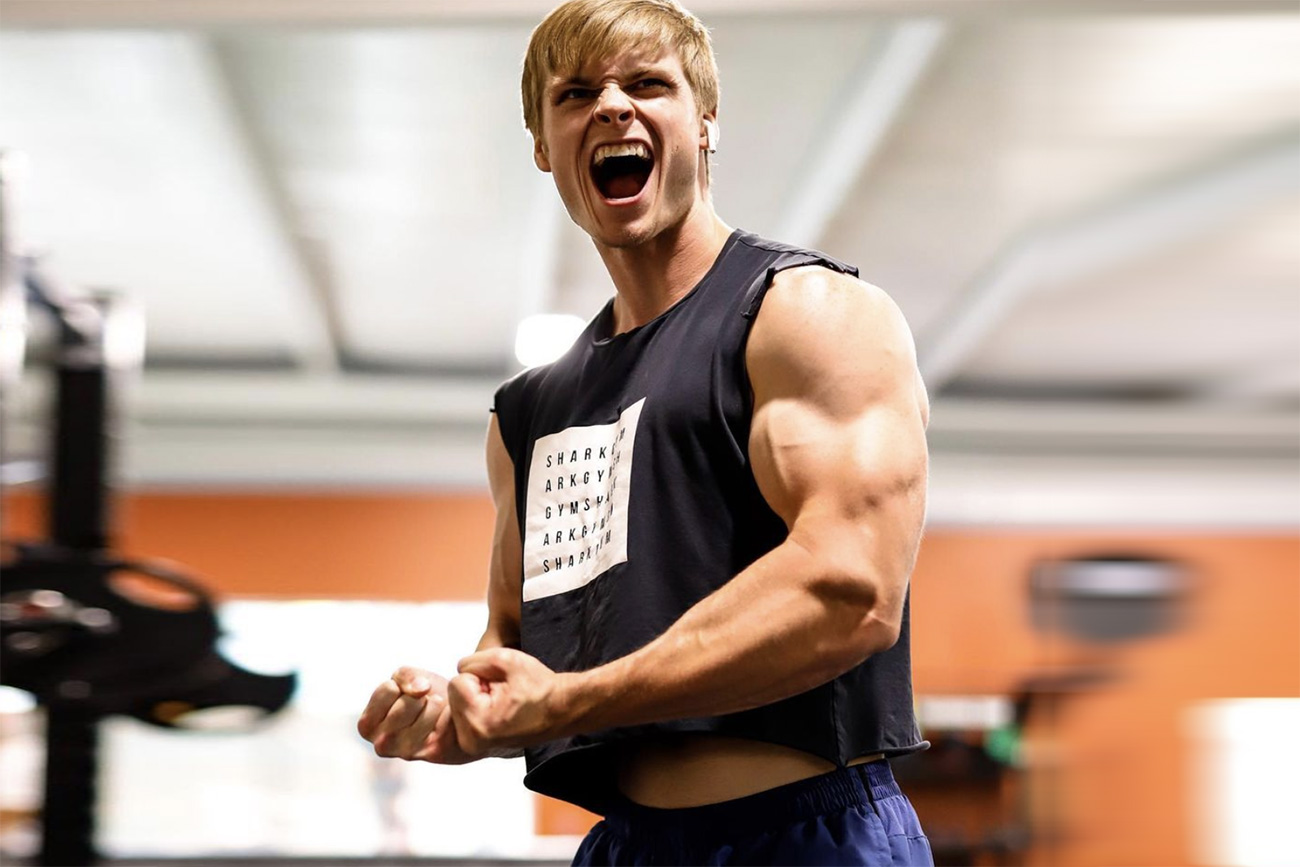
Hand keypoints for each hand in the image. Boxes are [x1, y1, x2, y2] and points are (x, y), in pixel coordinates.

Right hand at [356, 666, 477, 763]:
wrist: (451, 715)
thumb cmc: (422, 695)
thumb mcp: (406, 678)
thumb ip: (405, 676)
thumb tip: (421, 689)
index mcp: (366, 725)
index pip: (389, 689)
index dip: (403, 686)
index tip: (405, 695)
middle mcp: (381, 744)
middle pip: (407, 703)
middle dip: (419, 696)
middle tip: (422, 704)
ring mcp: (405, 752)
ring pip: (426, 712)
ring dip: (435, 704)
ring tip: (433, 710)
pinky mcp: (430, 753)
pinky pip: (443, 722)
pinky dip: (447, 713)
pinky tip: (444, 719)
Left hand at [448, 648, 569, 755]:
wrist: (560, 709)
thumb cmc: (539, 687)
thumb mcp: (506, 659)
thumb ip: (473, 661)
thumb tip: (459, 670)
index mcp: (479, 722)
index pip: (456, 683)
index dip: (479, 676)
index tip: (501, 685)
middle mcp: (471, 741)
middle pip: (454, 696)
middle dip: (475, 689)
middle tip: (502, 694)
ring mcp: (472, 747)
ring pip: (456, 705)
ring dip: (475, 698)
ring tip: (501, 702)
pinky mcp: (474, 746)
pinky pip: (462, 715)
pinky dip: (476, 708)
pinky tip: (496, 711)